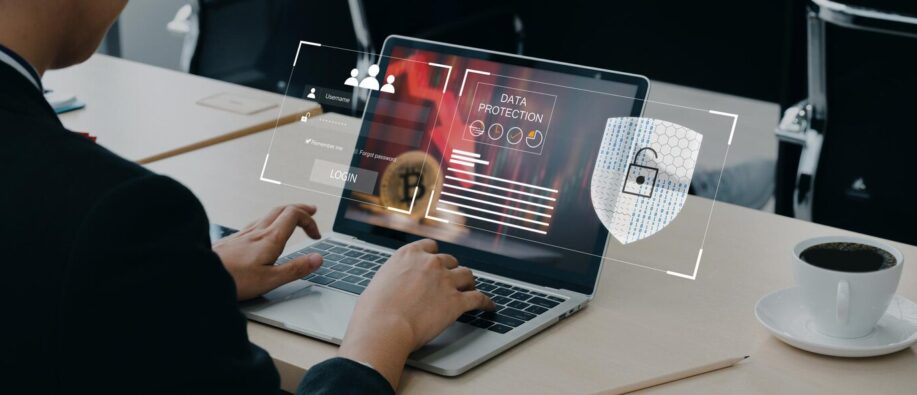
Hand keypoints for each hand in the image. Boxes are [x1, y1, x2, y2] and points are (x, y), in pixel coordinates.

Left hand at [213, 204, 322, 300]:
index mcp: (270, 239)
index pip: (294, 215)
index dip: (309, 221)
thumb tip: (318, 258)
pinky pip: (255, 223)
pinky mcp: (232, 240)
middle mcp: (257, 231)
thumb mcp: (271, 280)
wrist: (199, 276)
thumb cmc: (233, 280)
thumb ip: (296, 268)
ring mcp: (243, 234)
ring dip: (285, 213)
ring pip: (268, 215)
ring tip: (291, 219)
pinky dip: (269, 222)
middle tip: (311, 211)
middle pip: (282, 209)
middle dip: (300, 209)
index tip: (315, 235)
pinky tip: (264, 232)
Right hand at [338, 239, 493, 388]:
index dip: (435, 256)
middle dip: (451, 271)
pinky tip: (489, 306)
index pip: (430, 247)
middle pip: (450, 261)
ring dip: (468, 282)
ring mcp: (446, 281)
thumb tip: (395, 287)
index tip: (437, 262)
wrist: (384, 326)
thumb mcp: (379, 282)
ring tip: (470, 289)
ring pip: (467, 276)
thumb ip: (394, 278)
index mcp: (409, 255)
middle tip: (452, 280)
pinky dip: (485, 302)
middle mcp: (430, 263)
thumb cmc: (374, 310)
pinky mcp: (457, 301)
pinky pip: (478, 298)